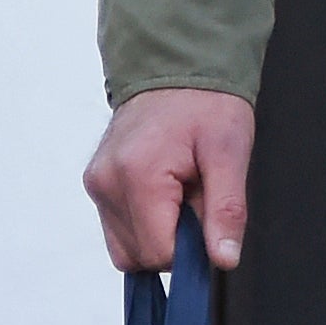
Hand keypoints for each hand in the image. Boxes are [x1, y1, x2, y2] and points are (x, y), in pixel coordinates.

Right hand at [82, 86, 254, 272]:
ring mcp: (96, 184)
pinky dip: (145, 223)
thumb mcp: (230, 153)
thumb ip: (226, 211)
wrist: (175, 65)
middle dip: (175, 239)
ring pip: (127, 249)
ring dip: (159, 232)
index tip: (206, 212)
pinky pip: (119, 230)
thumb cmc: (205, 102)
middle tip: (194, 195)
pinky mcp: (96, 183)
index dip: (192, 246)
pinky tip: (163, 192)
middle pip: (140, 256)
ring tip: (179, 190)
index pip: (159, 253)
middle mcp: (106, 183)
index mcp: (137, 176)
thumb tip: (224, 259)